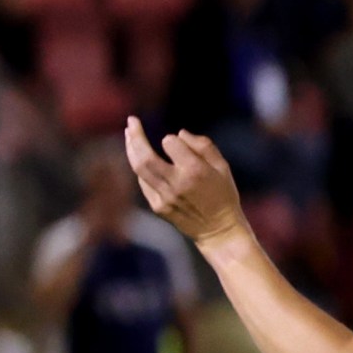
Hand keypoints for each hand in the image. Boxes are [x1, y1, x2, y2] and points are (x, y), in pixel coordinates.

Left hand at [124, 118, 247, 249]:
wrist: (218, 230)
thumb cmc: (223, 195)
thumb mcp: (223, 167)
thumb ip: (203, 146)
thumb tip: (179, 133)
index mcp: (195, 171)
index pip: (170, 143)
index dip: (173, 140)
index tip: (178, 143)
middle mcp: (177, 184)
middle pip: (145, 155)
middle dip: (136, 136)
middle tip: (131, 121)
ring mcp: (165, 197)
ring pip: (139, 168)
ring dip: (131, 149)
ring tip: (129, 134)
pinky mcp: (158, 207)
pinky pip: (144, 182)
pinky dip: (141, 168)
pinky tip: (140, 159)